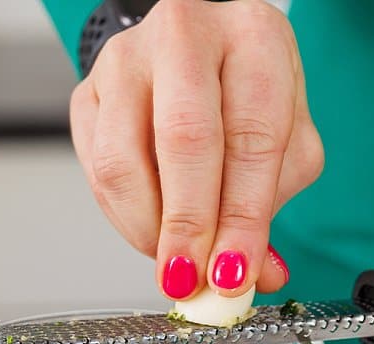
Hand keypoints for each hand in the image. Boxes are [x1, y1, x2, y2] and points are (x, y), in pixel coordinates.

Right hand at [69, 0, 323, 299]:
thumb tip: (257, 276)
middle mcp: (185, 35)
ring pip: (123, 160)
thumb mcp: (287, 139)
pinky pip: (96, 171)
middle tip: (192, 278)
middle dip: (187, 225)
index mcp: (253, 36)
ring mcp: (125, 59)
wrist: (200, 50)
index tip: (234, 273)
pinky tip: (152, 230)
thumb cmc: (246, 92)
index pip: (252, 136)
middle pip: (183, 138)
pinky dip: (124, 218)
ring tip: (175, 262)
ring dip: (148, 229)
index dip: (242, 216)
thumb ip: (272, 205)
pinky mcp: (87, 91)